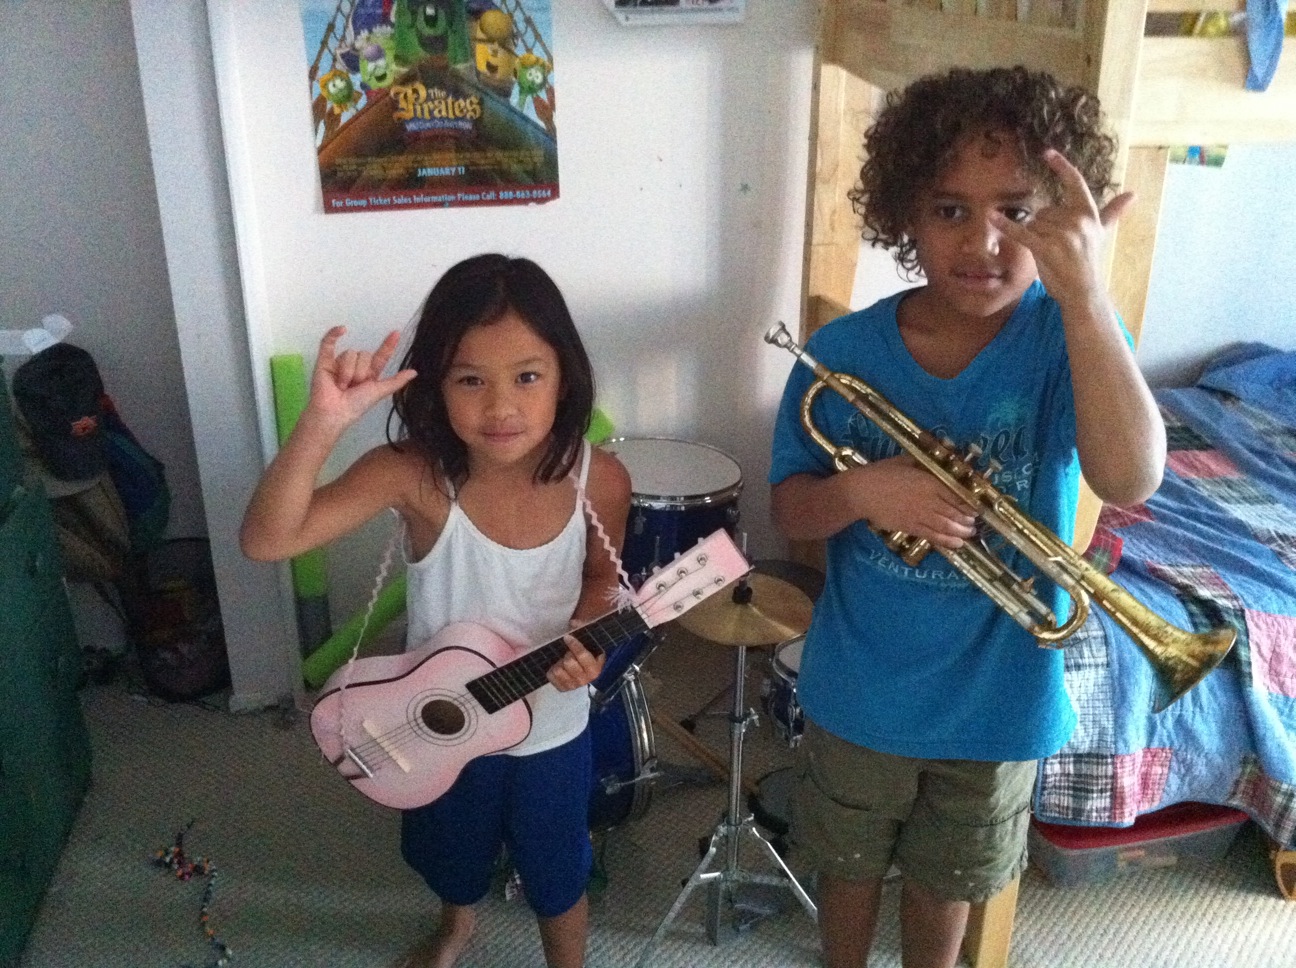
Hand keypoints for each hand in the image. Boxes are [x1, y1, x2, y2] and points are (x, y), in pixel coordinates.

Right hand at [306, 326, 416, 431]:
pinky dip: (334, 334)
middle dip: (360, 371)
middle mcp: (356, 366)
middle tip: (353, 386)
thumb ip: (396, 381)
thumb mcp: (379, 392)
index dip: (388, 345)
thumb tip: (415, 372)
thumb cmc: (356, 405)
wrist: (335, 411)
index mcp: (369, 374)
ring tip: (341, 385)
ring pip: (350, 353)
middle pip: (364, 354)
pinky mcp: (324, 360)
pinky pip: (329, 342)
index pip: (380, 356)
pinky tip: (342, 329)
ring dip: (348, 371)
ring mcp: (339, 362)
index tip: (396, 333)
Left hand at [547, 634, 605, 691]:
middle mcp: (585, 680)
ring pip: (558, 670)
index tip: (566, 637)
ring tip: (565, 660)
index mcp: (595, 669)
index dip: (573, 645)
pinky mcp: (562, 688)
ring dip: (560, 662)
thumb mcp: (591, 641)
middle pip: (568, 662)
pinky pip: (551, 676)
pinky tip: (559, 667)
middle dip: (568, 654)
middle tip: (569, 652)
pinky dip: (553, 669)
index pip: (582, 656)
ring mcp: (573, 686)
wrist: (586, 670)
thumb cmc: (589, 652)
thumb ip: (584, 629)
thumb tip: (573, 623)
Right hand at [853, 456, 977, 549]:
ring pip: (946, 526)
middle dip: (967, 520)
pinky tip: (957, 544)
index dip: (968, 504)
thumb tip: (944, 456)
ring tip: (969, 534)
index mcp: (928, 482)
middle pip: (954, 513)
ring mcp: (919, 516)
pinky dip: (946, 541)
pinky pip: (932, 536)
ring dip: (961, 531)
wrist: (861, 492)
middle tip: (974, 523)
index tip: (976, 508)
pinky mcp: (910, 527)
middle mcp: (928, 500)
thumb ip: (925, 462)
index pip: (955, 495)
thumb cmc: (882, 473)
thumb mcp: (905, 460)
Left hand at [991, 149, 1134, 311]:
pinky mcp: (1046, 247)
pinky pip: (1021, 232)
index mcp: (1089, 213)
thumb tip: (1133, 194)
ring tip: (1051, 253)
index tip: (1047, 153)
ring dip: (1036, 237)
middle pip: (1045, 211)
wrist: (1083, 291)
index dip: (1061, 166)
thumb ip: (1113, 212)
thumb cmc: (1089, 261)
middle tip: (1058, 247)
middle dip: (1044, 227)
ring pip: (1033, 223)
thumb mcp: (1103, 234)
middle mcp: (1077, 220)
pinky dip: (1005, 225)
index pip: (1074, 182)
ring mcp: (1062, 234)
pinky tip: (991, 216)